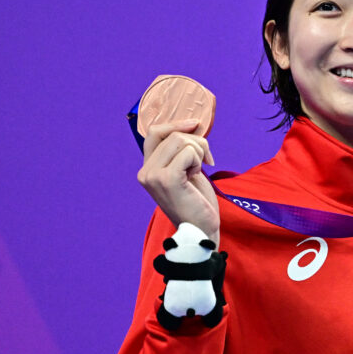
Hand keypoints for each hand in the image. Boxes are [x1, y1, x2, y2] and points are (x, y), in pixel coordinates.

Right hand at [136, 119, 219, 245]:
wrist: (200, 230)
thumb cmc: (196, 202)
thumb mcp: (187, 170)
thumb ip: (182, 150)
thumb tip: (193, 124)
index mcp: (148, 168)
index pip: (154, 133)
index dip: (175, 124)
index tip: (196, 124)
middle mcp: (145, 171)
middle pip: (173, 135)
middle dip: (198, 143)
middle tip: (207, 161)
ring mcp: (153, 175)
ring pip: (181, 141)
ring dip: (200, 152)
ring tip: (199, 171)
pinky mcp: (166, 179)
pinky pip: (188, 153)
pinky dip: (199, 160)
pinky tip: (197, 175)